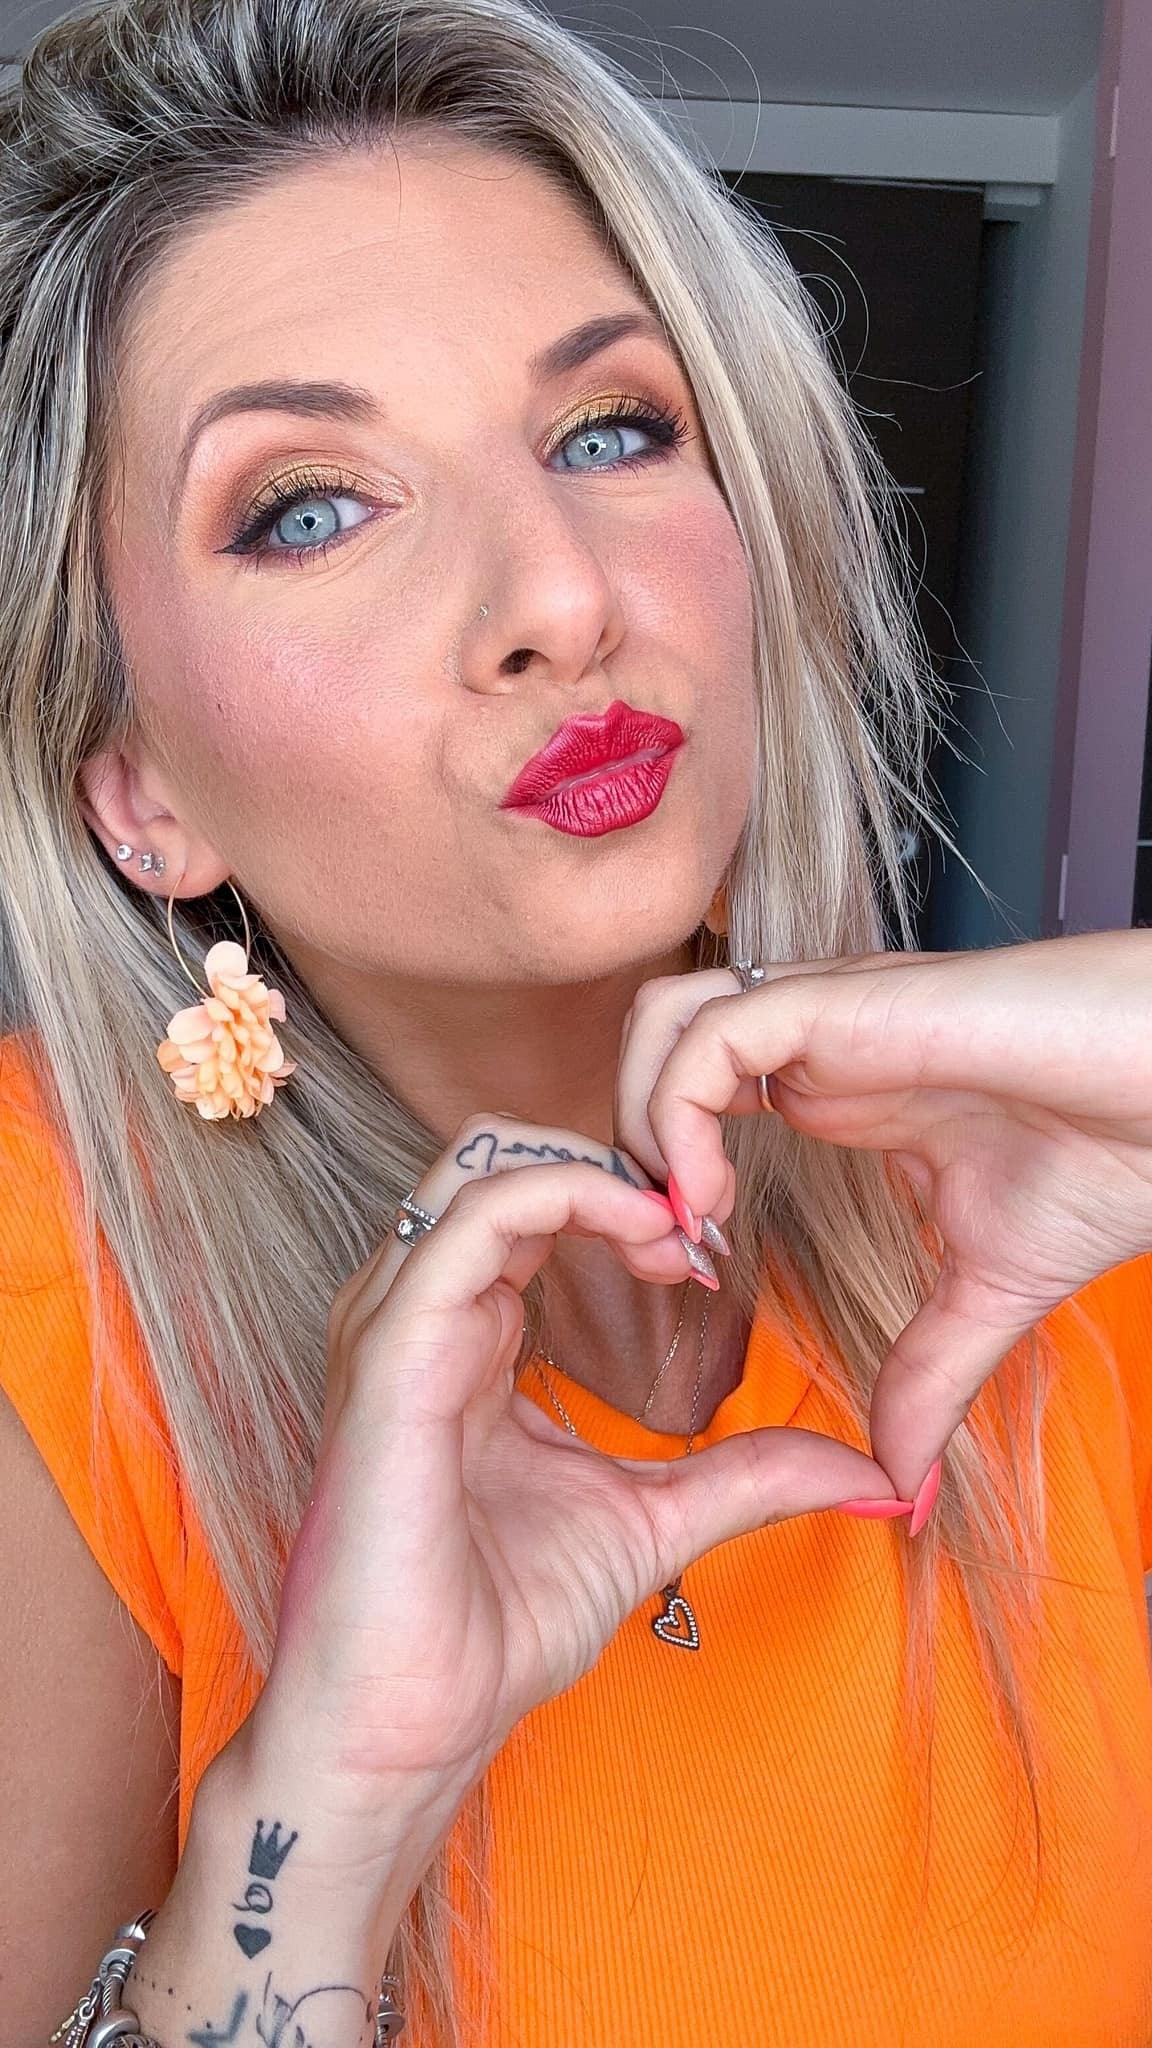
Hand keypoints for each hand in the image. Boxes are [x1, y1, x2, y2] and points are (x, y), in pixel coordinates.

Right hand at [259, 1112, 903, 1851]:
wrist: (414, 1721)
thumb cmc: (498, 1624)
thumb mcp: (653, 1523)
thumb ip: (746, 1476)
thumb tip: (872, 1475)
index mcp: (465, 1340)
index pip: (529, 1205)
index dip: (623, 1199)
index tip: (706, 1251)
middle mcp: (422, 1315)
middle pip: (501, 1157)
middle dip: (611, 1162)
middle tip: (696, 1222)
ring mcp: (397, 1326)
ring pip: (482, 1164)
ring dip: (596, 1167)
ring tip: (674, 1227)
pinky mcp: (392, 1354)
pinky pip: (472, 1223)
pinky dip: (564, 1193)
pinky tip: (642, 1233)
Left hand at [613, 932, 1151, 1503]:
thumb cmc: (1113, 1155)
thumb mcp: (989, 1289)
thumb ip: (930, 1372)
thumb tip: (900, 1478)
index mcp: (836, 1086)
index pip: (693, 1091)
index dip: (666, 1173)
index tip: (695, 1269)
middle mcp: (815, 1042)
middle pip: (654, 1042)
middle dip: (627, 1140)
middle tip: (663, 1244)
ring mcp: (825, 1015)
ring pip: (662, 1019)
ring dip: (642, 1117)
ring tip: (687, 1217)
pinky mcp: (845, 1001)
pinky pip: (708, 1034)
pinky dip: (680, 1112)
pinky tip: (716, 1195)